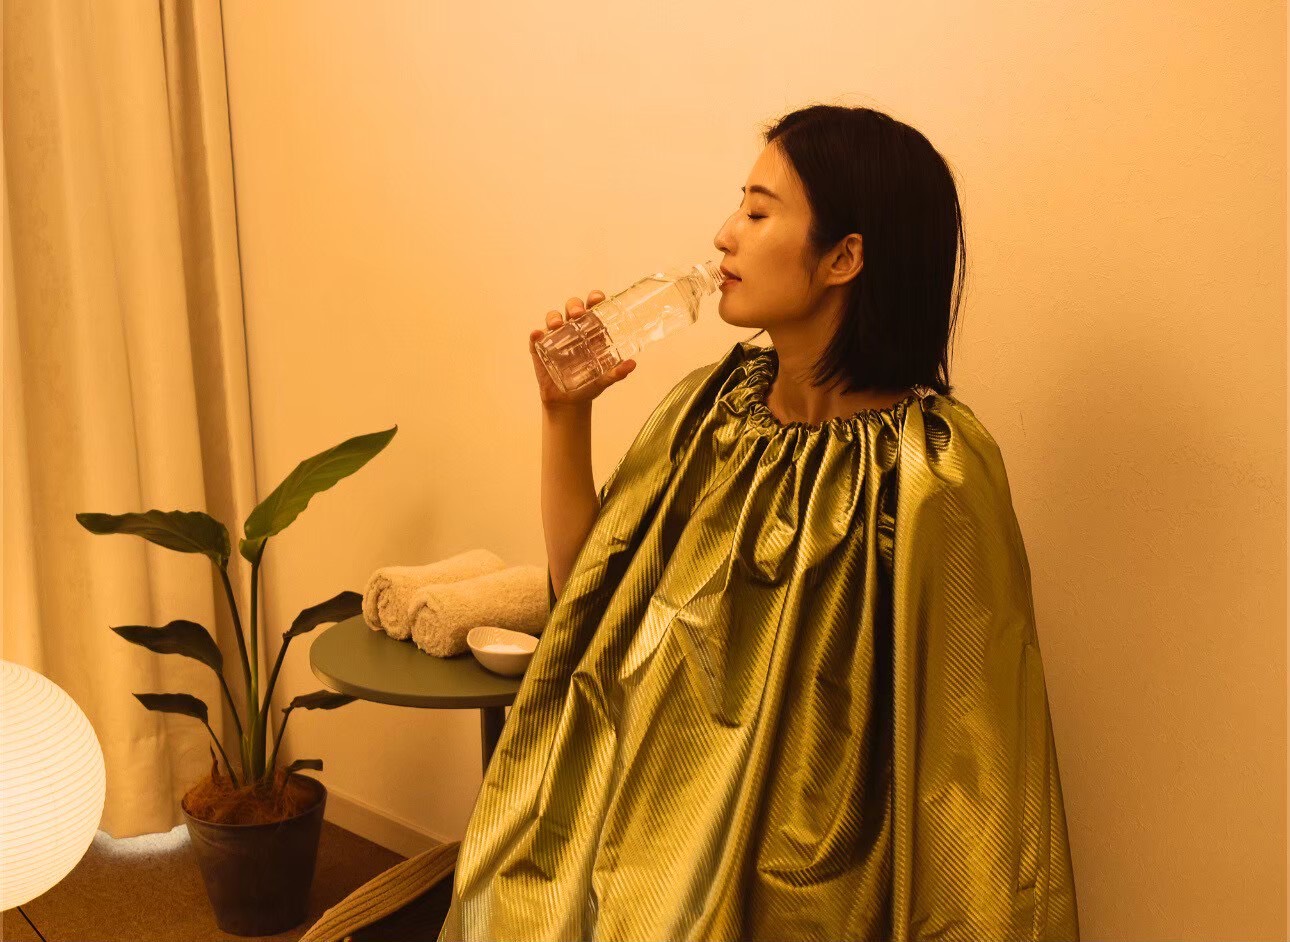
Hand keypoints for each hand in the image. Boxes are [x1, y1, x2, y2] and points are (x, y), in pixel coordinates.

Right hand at [529, 290, 636, 406]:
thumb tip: (632, 364)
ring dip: (554, 317)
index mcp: (591, 331)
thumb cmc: (589, 385)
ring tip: (557, 325)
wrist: (569, 402)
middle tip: (578, 314)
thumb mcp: (604, 379)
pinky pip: (536, 338)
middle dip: (574, 306)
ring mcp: (555, 338)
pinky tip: (537, 335)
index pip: (592, 308)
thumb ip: (617, 373)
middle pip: (572, 307)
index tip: (597, 299)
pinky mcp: (540, 349)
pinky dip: (535, 335)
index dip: (594, 299)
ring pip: (553, 318)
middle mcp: (573, 330)